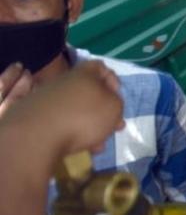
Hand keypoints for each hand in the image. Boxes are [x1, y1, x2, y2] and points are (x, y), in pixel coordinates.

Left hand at [1, 61, 123, 156]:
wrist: (37, 134)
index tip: (118, 98)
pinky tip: (80, 147)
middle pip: (89, 92)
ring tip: (98, 144)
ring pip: (77, 110)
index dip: (113, 80)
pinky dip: (73, 132)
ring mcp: (49, 99)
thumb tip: (110, 103)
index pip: (101, 67)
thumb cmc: (84, 116)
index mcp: (84, 74)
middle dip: (103, 111)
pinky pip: (62, 121)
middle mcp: (65, 82)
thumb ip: (117, 102)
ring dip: (90, 125)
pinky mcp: (38, 116)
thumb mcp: (114, 108)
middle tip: (113, 126)